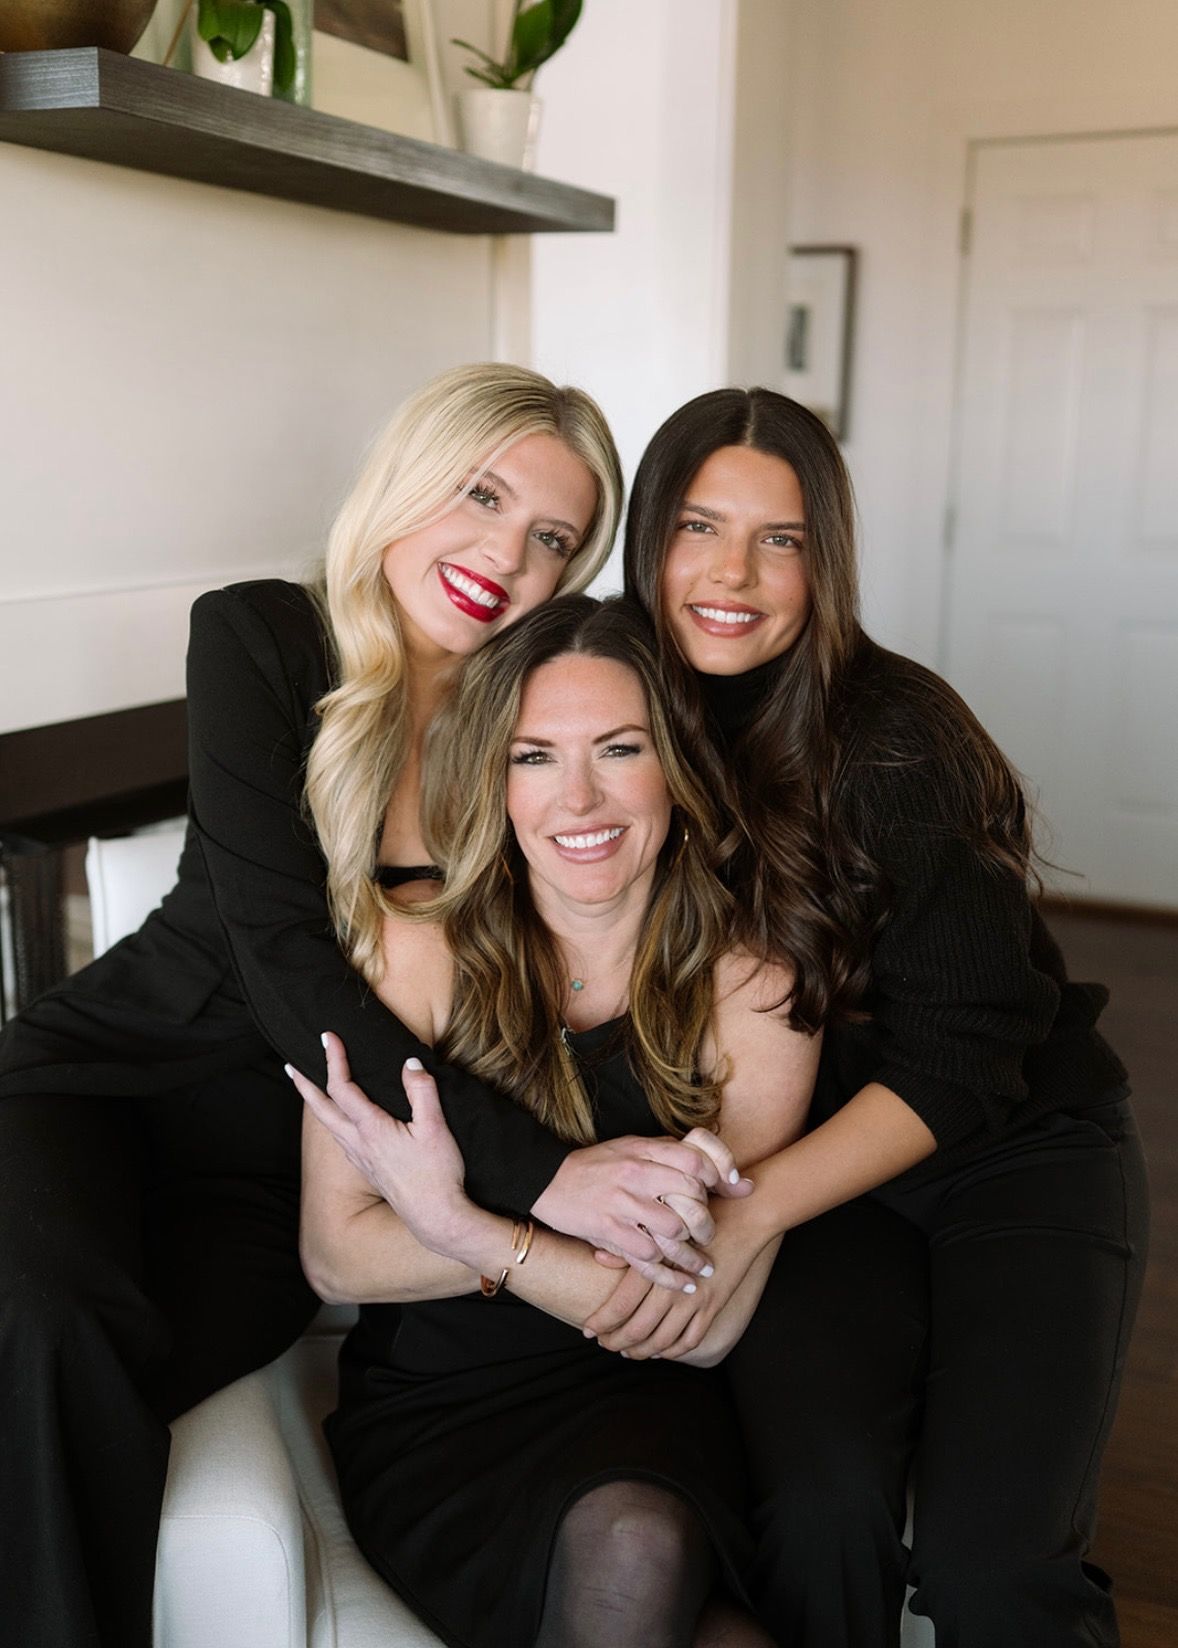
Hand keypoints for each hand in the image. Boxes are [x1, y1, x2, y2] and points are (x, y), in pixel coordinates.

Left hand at [288, 1033, 470, 1255]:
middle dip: (304, 1085)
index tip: (328, 1038)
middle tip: (289, 1066)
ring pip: (329, 1126)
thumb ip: (421, 1091)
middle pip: (321, 1109)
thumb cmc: (437, 1174)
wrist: (436, 1218)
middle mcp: (358, 1144)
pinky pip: (341, 1139)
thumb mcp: (435, 1127)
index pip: (343, 1087)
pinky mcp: (368, 1170)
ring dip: (316, 1103)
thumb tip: (410, 1063)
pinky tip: (342, 1123)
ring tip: (311, 1090)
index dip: (333, 1060)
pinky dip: (333, 1122)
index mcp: (371, 1128)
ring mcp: (361, 1159)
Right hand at [532, 1129, 752, 1291]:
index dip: (718, 1177)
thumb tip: (717, 1167)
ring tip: (703, 1267)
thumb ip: (672, 1154)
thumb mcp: (632, 1148)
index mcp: (643, 1151)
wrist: (548, 1180)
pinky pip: (648, 1259)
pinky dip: (670, 1277)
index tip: (730, 1191)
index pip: (694, 1162)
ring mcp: (622, 1204)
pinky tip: (684, 1286)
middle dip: (707, 1222)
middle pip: (690, 1199)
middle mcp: (635, 1175)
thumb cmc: (598, 1165)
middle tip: (710, 1235)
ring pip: (673, 1231)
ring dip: (692, 1254)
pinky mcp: (609, 1231)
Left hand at [584, 1203, 768, 1364]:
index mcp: (655, 1266)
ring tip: (629, 1351)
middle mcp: (673, 1288)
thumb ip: (630, 1244)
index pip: (620, 1306)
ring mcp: (696, 1300)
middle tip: (605, 1344)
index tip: (589, 1330)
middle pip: (638, 1329)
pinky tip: (661, 1350)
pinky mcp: (714, 1306)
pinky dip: (673, 1351)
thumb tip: (598, 1258)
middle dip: (617, 1342)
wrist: (742, 1217)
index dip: (602, 1323)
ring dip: (643, 1351)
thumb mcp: (661, 1222)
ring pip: (663, 1341)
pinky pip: (691, 1340)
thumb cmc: (696, 1214)